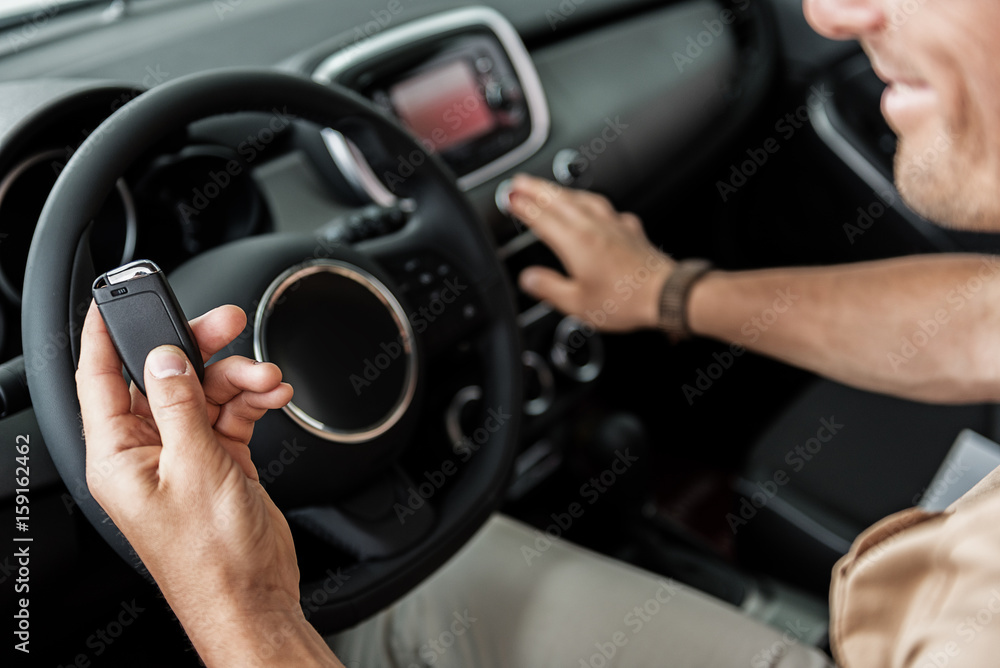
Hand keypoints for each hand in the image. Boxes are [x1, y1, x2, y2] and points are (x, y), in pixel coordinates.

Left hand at [77, 302, 341, 666]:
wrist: (254, 595)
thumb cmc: (212, 556)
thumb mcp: (193, 467)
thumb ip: (178, 405)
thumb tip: (166, 358)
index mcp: (119, 456)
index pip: (101, 380)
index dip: (105, 337)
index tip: (113, 301)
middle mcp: (148, 454)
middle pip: (164, 378)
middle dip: (198, 350)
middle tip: (226, 325)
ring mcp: (185, 458)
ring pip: (205, 393)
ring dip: (239, 380)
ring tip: (266, 379)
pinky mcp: (219, 463)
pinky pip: (231, 415)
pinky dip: (253, 402)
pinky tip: (272, 397)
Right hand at [508, 174, 673, 331]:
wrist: (665, 294)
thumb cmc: (625, 301)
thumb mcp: (577, 303)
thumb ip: (549, 288)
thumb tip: (529, 279)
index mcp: (575, 242)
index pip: (541, 216)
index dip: (521, 205)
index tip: (508, 197)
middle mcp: (593, 226)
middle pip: (558, 199)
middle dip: (536, 188)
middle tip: (519, 181)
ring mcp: (613, 224)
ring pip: (582, 198)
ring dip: (561, 190)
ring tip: (549, 188)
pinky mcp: (629, 229)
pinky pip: (605, 207)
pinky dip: (590, 202)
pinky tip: (592, 206)